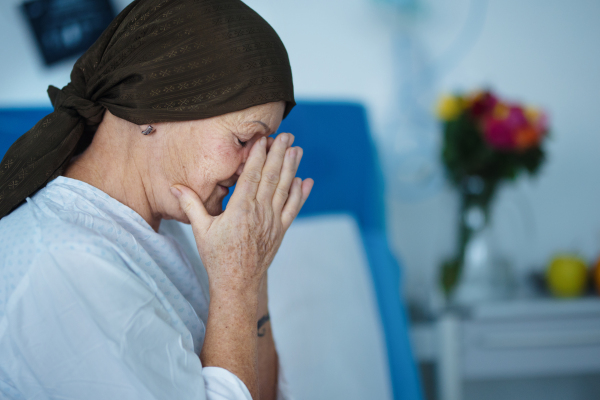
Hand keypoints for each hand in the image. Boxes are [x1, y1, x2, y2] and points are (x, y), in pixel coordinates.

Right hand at [171, 133, 312, 296]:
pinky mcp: (280, 231)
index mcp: (240, 210)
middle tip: (286, 135)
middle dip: (279, 154)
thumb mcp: (200, 230)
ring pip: (285, 189)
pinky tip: (305, 181)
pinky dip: (300, 194)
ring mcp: (273, 222)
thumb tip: (175, 187)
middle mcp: (260, 213)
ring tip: (297, 150)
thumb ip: (191, 205)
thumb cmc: (217, 257)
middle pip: (272, 177)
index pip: (251, 176)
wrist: (237, 283)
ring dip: (292, 168)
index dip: (258, 155)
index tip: (263, 138)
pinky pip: (293, 209)